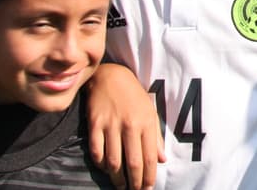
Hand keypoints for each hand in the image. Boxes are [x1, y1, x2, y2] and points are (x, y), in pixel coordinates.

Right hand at [85, 63, 163, 189]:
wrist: (110, 77)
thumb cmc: (133, 97)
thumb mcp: (150, 113)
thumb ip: (156, 137)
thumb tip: (162, 160)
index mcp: (146, 123)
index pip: (149, 158)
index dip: (149, 177)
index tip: (147, 188)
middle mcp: (130, 125)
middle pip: (133, 163)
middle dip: (134, 183)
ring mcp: (111, 125)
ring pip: (114, 161)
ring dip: (117, 178)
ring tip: (120, 185)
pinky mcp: (94, 125)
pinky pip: (97, 152)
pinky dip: (101, 164)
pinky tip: (106, 168)